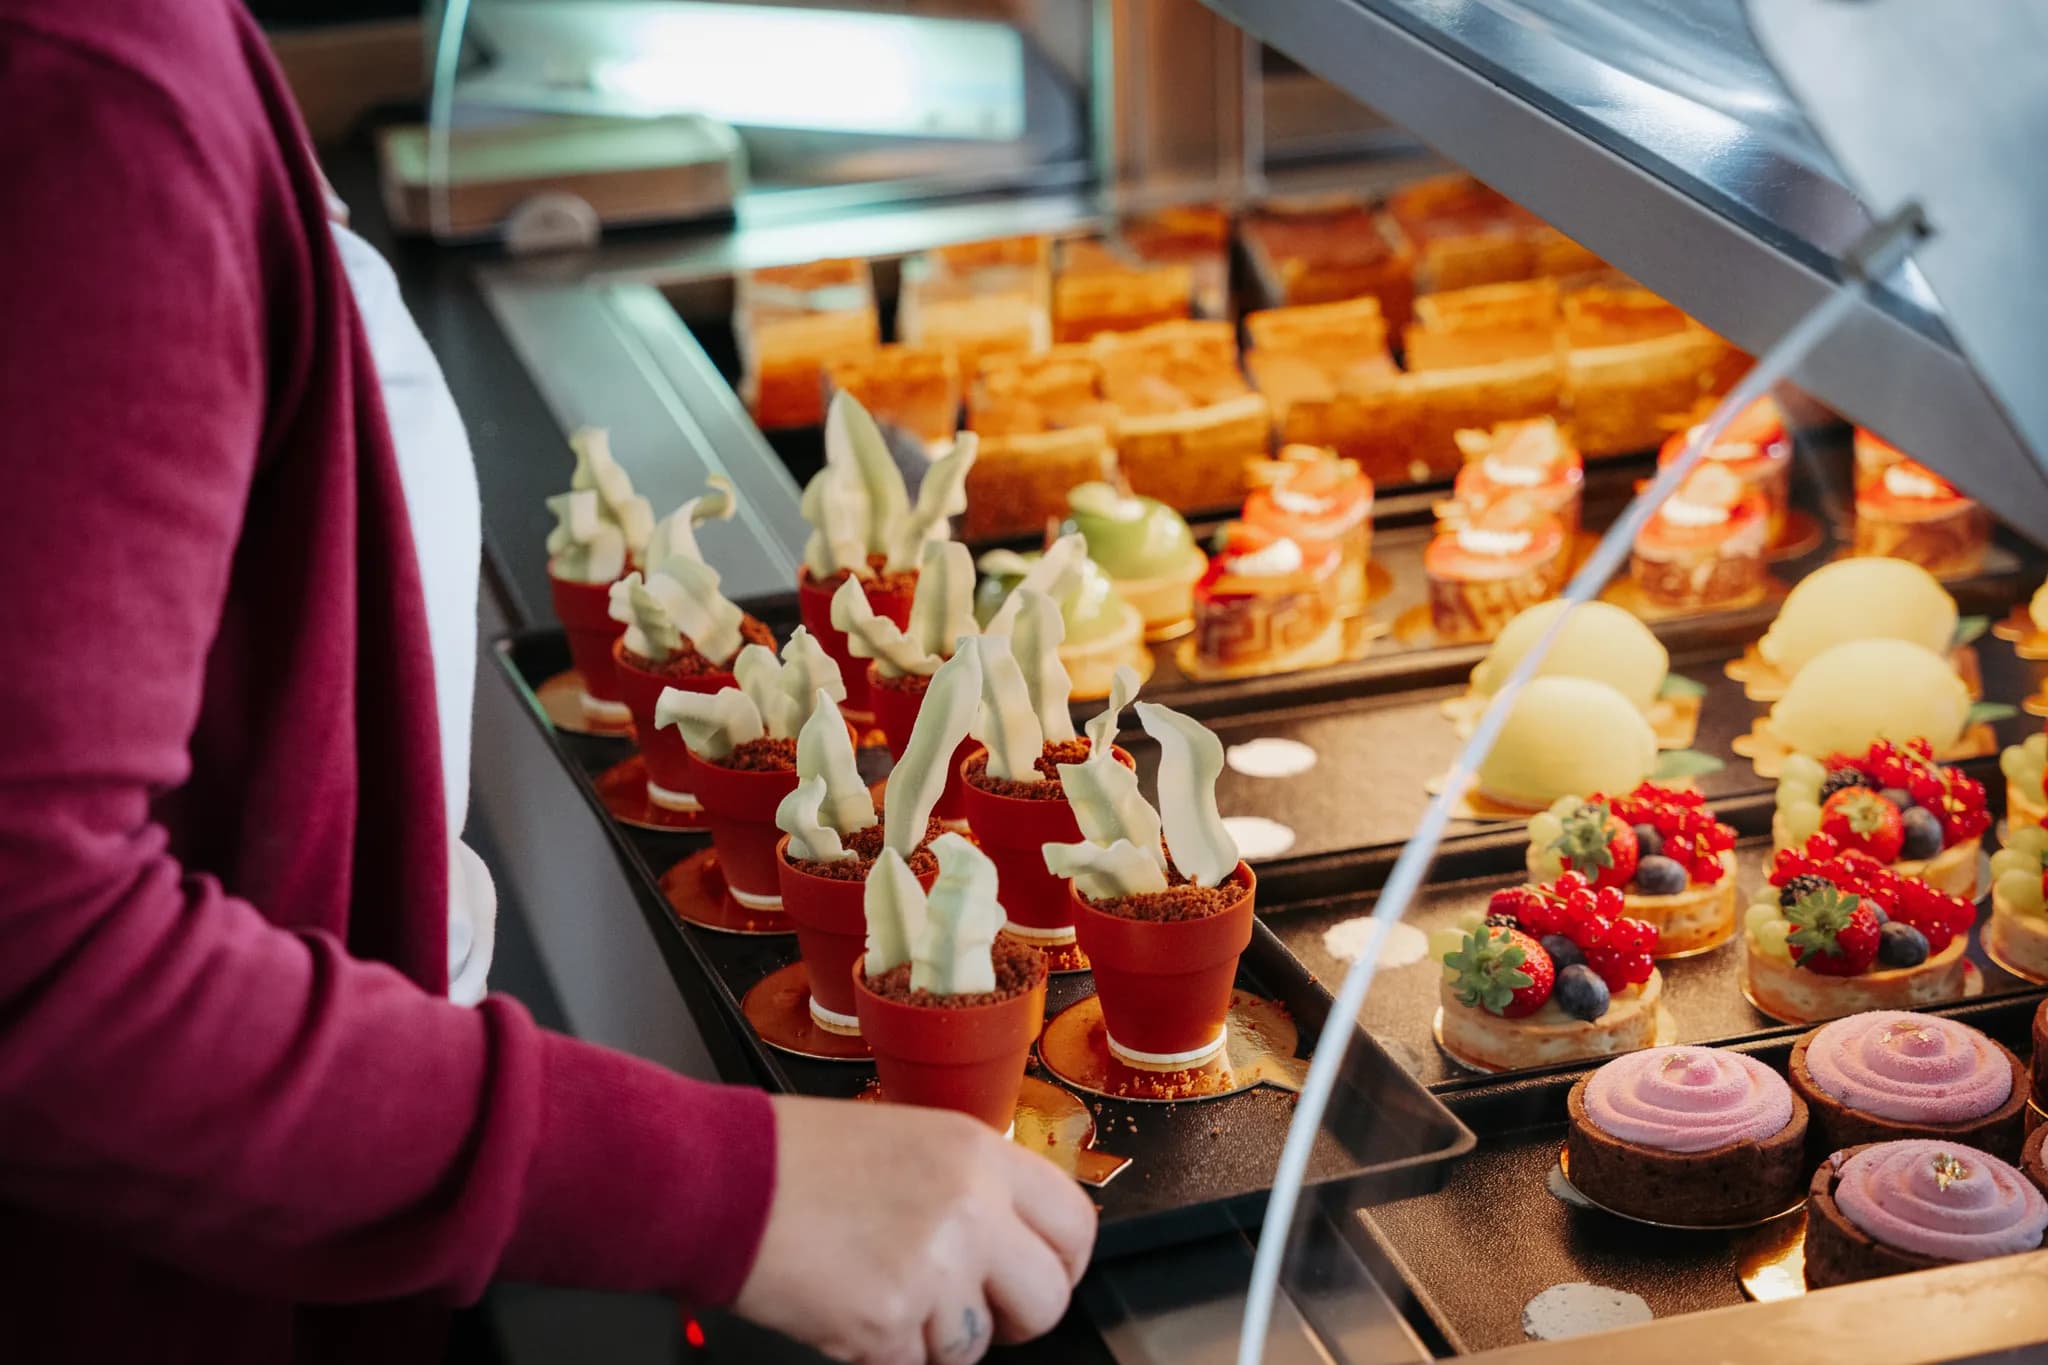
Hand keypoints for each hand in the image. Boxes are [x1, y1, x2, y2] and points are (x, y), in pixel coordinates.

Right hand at [732, 1095, 1096, 1363]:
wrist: (725, 1181)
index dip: (1061, 1264)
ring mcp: (934, 1268)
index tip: (1039, 1276)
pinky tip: (849, 1304)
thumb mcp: (910, 1139)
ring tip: (880, 1287)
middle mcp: (971, 1207)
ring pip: (974, 1344)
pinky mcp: (889, 1322)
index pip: (1075, 1222)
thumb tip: (1011, 1238)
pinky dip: (883, 1351)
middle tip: (970, 1308)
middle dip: (1012, 1318)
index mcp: (980, 1153)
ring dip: (932, 1336)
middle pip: (1047, 1297)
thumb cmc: (798, 1158)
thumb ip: (971, 1185)